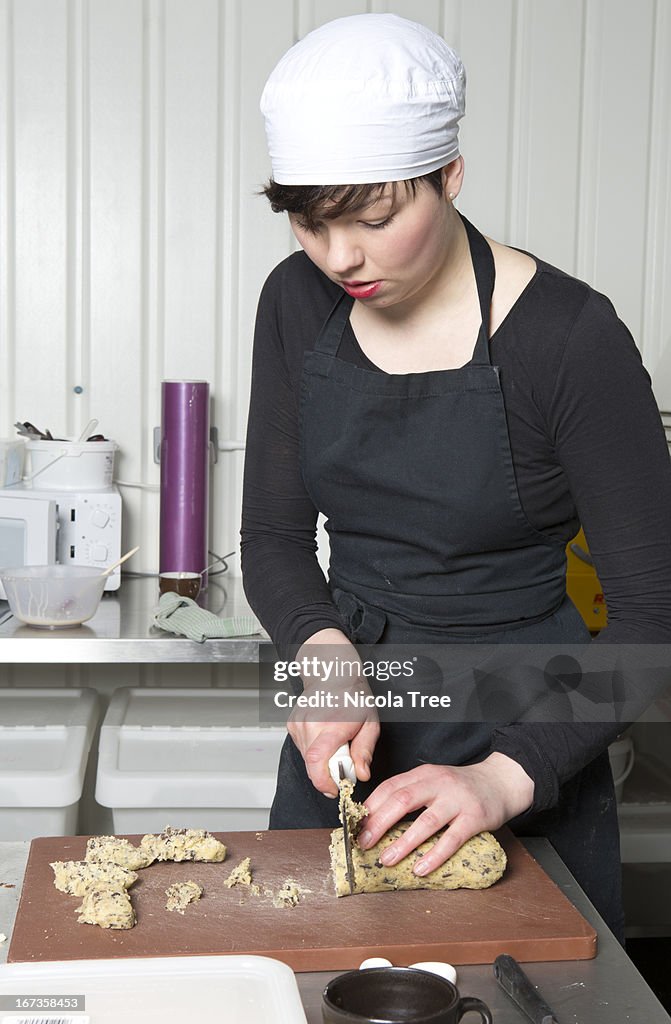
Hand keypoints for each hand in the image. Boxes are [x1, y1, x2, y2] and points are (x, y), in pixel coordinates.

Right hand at [288, 628, 380, 796]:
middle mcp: (311, 724)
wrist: (333, 674)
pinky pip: (302, 749)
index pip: (318, 760)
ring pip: (307, 759)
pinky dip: (314, 750)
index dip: (323, 781)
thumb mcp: (370, 723)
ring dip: (322, 760)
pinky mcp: (291, 725)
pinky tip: (324, 736)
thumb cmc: (354, 696)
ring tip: (336, 743)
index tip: (334, 789)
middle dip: (328, 772)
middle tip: (344, 761)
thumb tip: (361, 774)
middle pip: (313, 764)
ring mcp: (298, 724)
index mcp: (332, 724)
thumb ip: (365, 751)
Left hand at [357, 753, 533, 875]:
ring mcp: (457, 800)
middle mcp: (438, 783)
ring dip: (403, 843)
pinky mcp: (474, 818)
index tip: (356, 826)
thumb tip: (377, 819)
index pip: (390, 787)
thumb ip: (410, 793)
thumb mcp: (434, 781)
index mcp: (423, 774)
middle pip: (402, 801)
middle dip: (379, 824)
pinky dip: (434, 855)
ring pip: (425, 822)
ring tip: (386, 860)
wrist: (501, 781)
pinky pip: (452, 839)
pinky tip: (420, 868)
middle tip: (364, 843)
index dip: (371, 807)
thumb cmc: (461, 786)